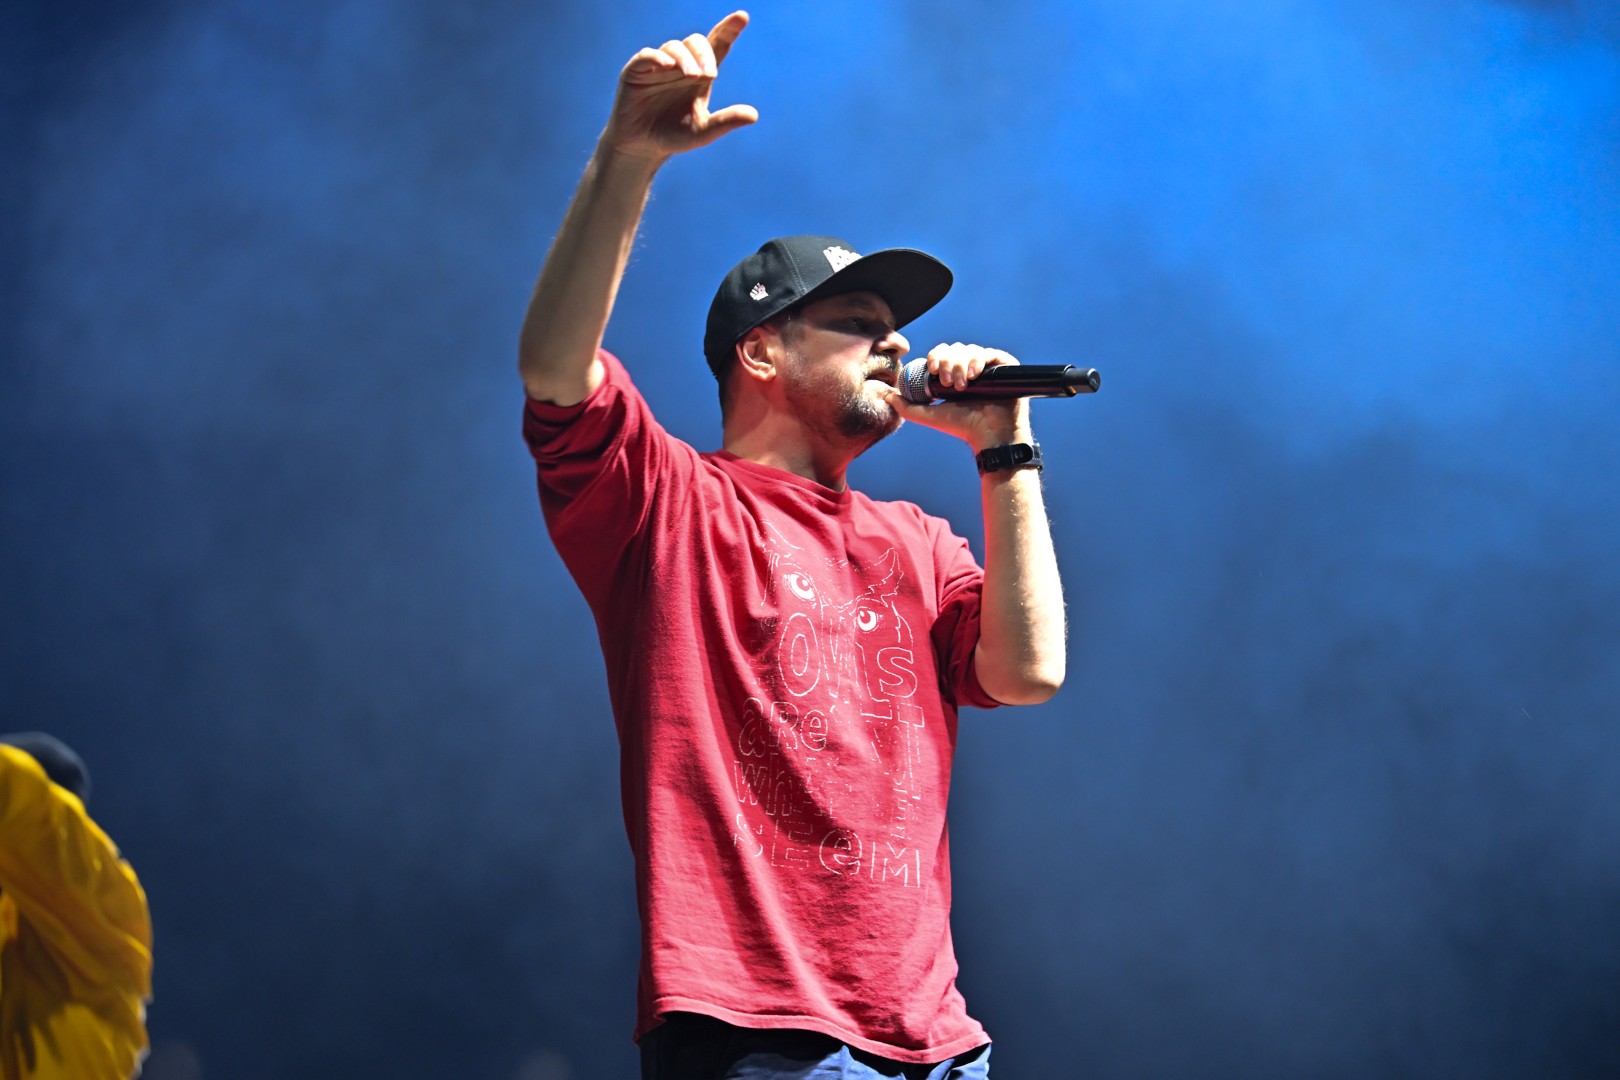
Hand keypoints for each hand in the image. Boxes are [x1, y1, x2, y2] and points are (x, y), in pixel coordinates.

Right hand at [601, 12, 758, 162]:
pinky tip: (668, 66)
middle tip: (710, 75)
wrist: (642, 147)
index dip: (729, 29)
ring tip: (693, 76)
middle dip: (705, 54)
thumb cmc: (674, 136)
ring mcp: (658, 65)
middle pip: (697, 42)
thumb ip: (726, 121)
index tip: (742, 17)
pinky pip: (647, 55)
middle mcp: (681, 64)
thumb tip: (754, 116)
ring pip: (674, 47)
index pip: (717, 44)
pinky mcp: (636, 71)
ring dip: (686, 59)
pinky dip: (657, 57)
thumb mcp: (703, 132)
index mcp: (701, 74)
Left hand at [882, 343, 1033, 453]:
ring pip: (968, 349)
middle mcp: (970, 368)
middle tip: (947, 383)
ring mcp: (987, 367)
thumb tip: (886, 395)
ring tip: (962, 386)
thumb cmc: (962, 427)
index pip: (941, 354)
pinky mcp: (1004, 367)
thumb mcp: (928, 415)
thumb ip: (906, 406)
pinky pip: (988, 352)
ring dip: (961, 365)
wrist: (989, 435)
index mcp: (953, 375)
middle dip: (947, 362)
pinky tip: (974, 375)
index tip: (932, 371)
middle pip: (953, 349)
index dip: (935, 357)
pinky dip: (978, 360)